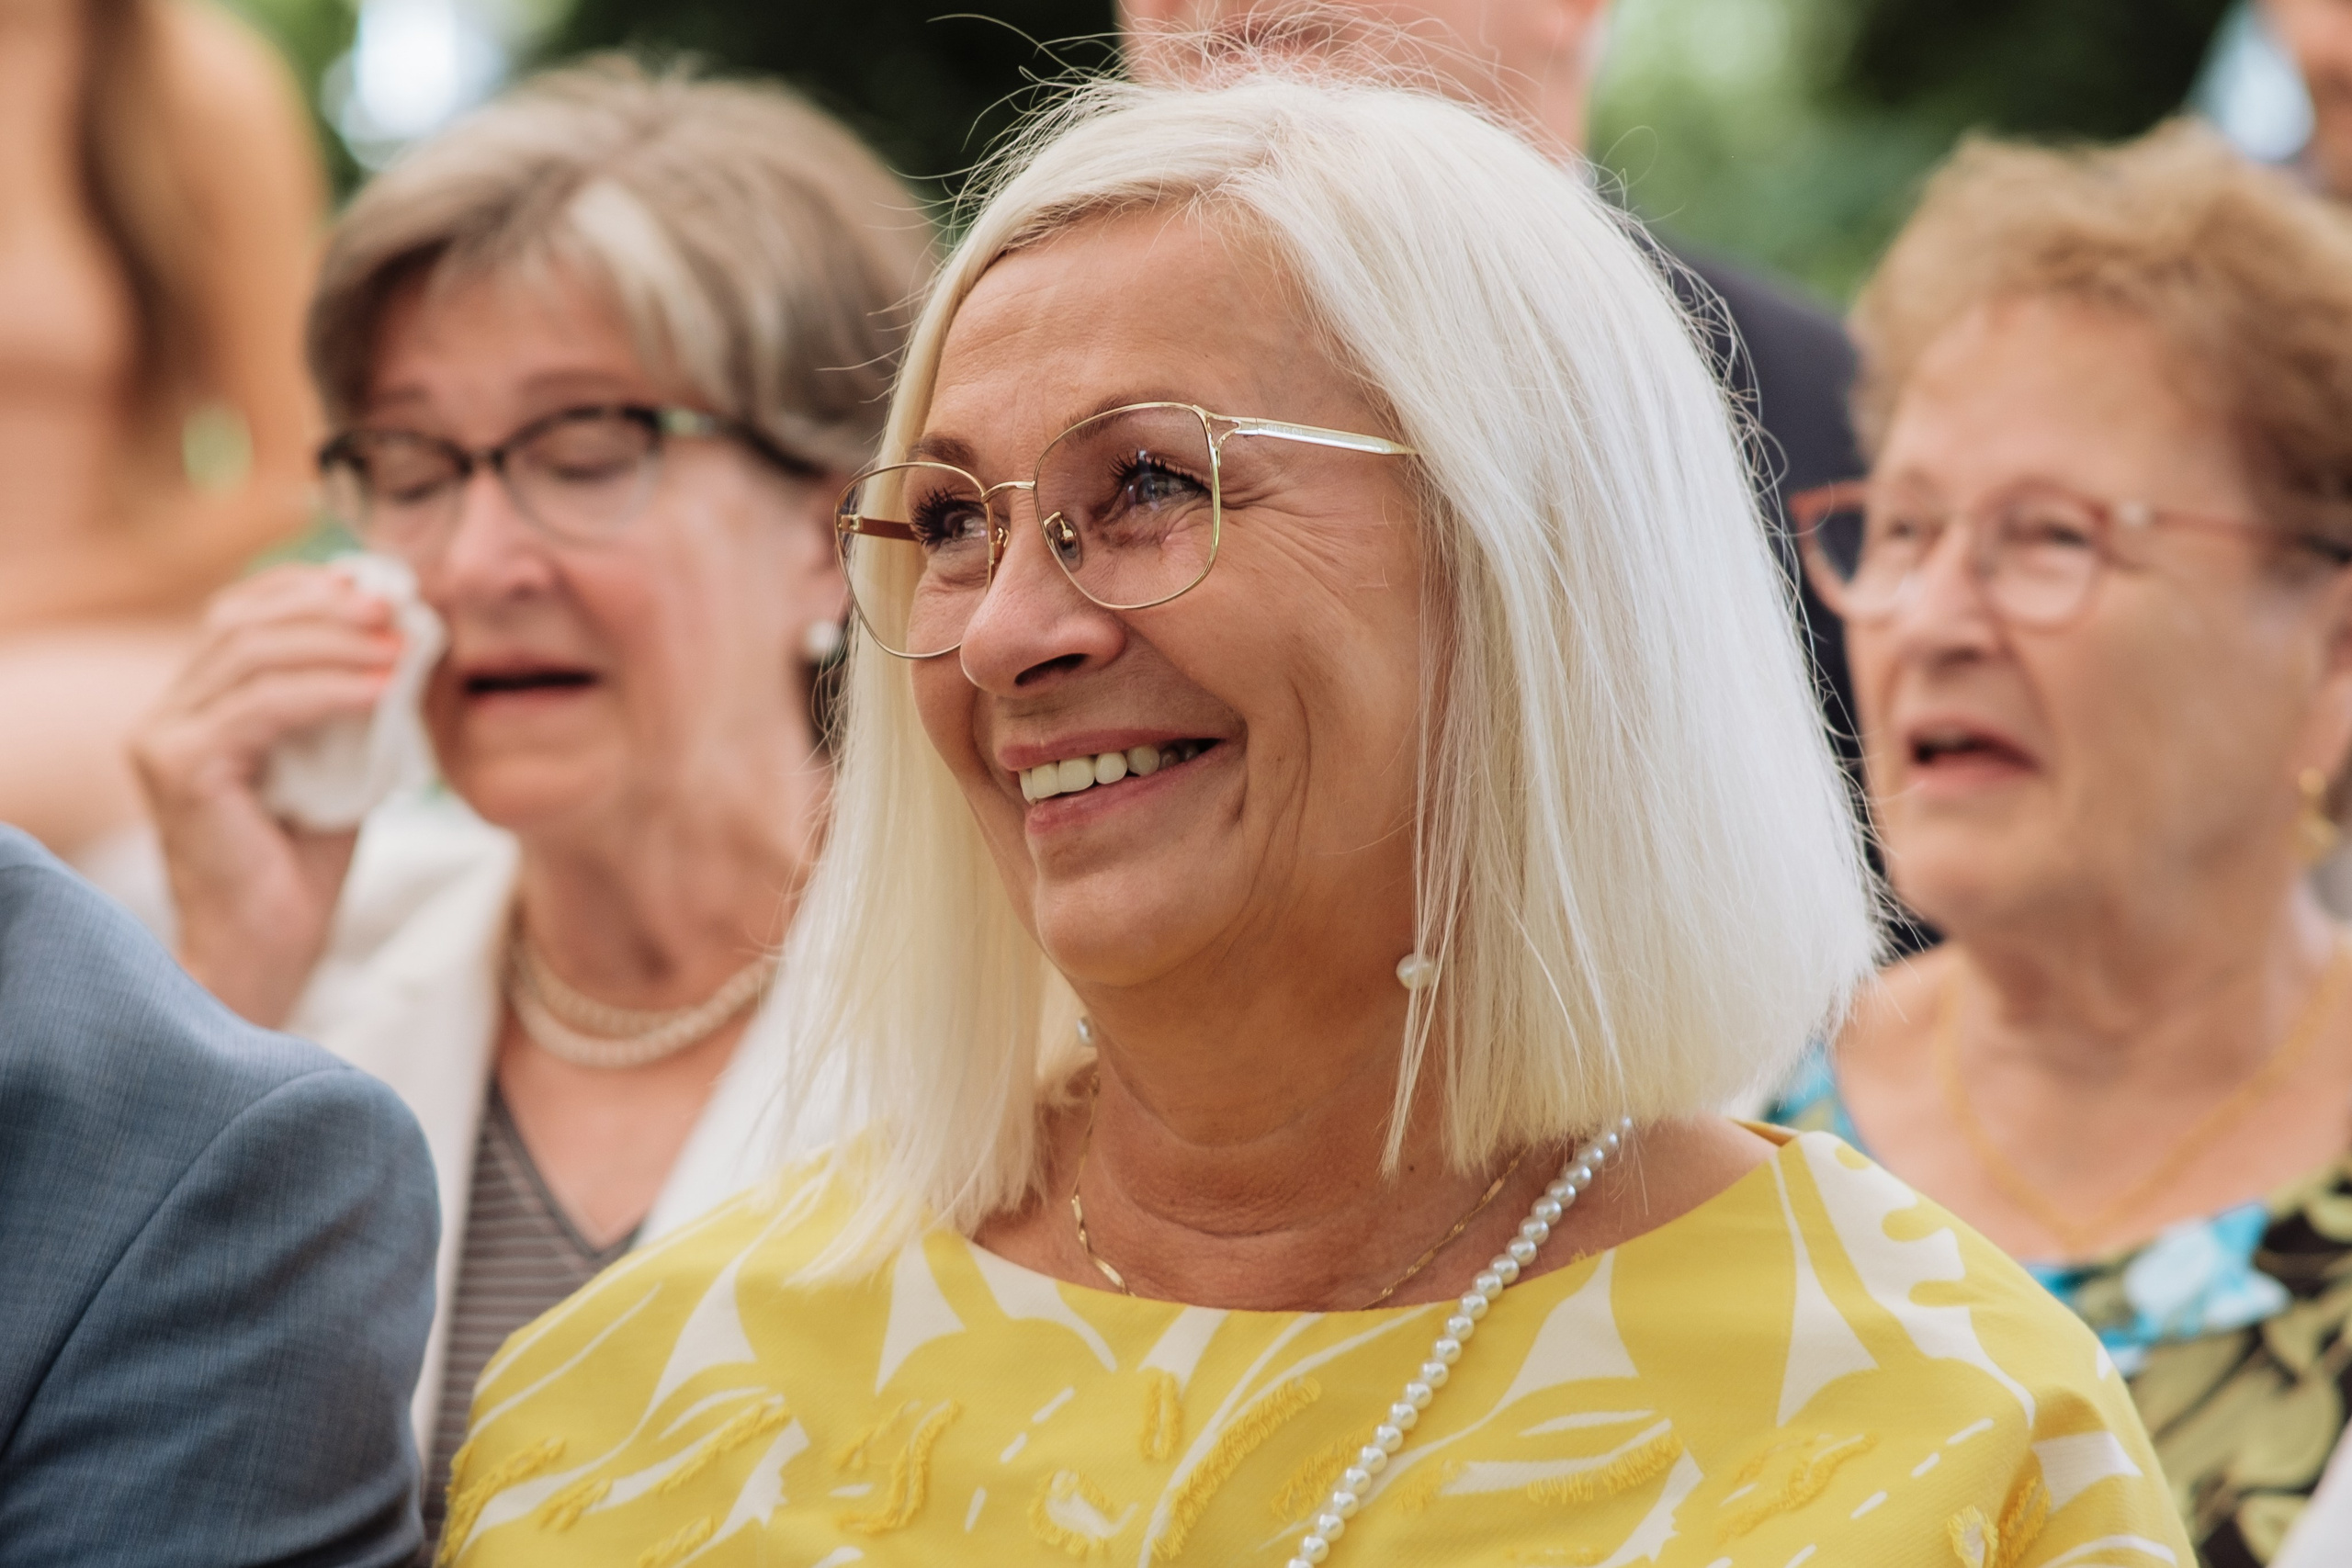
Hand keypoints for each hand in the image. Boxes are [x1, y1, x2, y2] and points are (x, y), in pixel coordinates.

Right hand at [133, 565, 406, 1025]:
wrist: (269, 951)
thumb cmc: (303, 867)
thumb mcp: (339, 766)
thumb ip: (353, 708)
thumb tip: (403, 643)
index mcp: (198, 706)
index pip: (241, 613)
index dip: (307, 588)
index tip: (380, 585)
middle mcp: (167, 715)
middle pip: (243, 621)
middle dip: (327, 607)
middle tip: (398, 609)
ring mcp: (165, 739)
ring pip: (251, 654)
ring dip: (335, 642)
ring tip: (400, 646)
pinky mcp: (183, 770)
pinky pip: (260, 706)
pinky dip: (326, 690)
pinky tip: (380, 691)